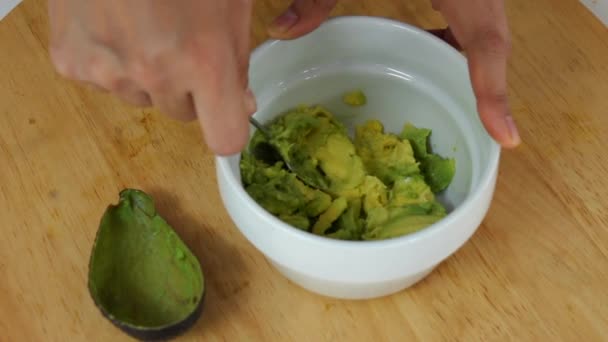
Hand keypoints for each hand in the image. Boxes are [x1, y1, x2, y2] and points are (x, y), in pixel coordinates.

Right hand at [48, 0, 255, 154]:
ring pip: (141, 97)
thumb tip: (242, 104)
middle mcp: (156, 75)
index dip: (228, 126)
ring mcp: (108, 71)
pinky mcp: (71, 61)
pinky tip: (113, 22)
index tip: (227, 112)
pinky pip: (103, 81)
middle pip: (182, 115)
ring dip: (149, 75)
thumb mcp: (230, 5)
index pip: (225, 138)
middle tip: (181, 42)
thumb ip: (238, 60)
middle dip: (189, 89)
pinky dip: (111, 61)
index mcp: (205, 61)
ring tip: (144, 24)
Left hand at [268, 0, 520, 147]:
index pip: (486, 38)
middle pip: (491, 35)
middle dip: (483, 77)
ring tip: (443, 76)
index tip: (508, 137)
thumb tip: (279, 32)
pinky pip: (470, 7)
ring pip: (485, 22)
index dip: (495, 91)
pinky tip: (432, 36)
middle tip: (470, 112)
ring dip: (467, 53)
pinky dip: (455, 29)